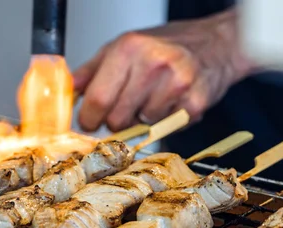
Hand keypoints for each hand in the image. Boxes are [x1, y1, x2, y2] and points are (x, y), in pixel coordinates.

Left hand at [73, 8, 254, 131]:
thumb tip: (68, 91)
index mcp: (130, 48)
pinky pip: (166, 128)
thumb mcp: (123, 47)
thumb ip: (91, 71)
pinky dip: (164, 122)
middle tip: (127, 108)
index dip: (89, 118)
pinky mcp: (194, 104)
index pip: (97, 98)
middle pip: (117, 119)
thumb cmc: (166, 45)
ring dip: (143, 120)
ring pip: (141, 126)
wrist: (215, 44)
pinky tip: (171, 103)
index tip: (90, 121)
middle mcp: (153, 63)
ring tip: (153, 99)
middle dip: (117, 121)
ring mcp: (177, 84)